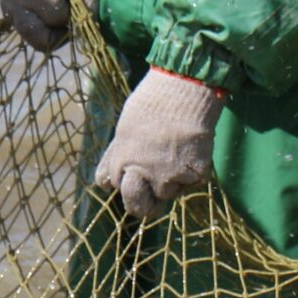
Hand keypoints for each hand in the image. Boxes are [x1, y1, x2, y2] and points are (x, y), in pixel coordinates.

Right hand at [0, 0, 102, 52]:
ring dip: (42, 24)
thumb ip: (91, 4)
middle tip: (70, 15)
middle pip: (34, 36)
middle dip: (55, 32)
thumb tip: (81, 34)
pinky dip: (31, 13)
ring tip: (58, 3)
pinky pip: (15, 15)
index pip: (56, 21)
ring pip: (23, 29)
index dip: (73, 14)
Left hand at [93, 68, 224, 220]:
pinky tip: (192, 147)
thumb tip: (102, 183)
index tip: (132, 172)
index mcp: (121, 163)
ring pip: (169, 194)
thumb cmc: (152, 103)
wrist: (184, 89)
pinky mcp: (194, 176)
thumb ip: (114, 158)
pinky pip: (192, 184)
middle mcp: (143, 175)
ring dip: (172, 180)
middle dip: (143, 206)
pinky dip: (194, 171)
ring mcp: (169, 178)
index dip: (124, 179)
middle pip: (139, 209)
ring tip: (177, 150)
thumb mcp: (123, 130)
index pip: (115, 186)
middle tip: (151, 199)